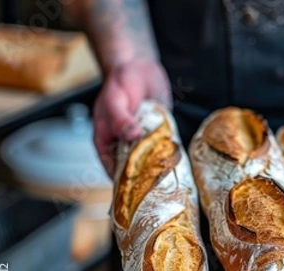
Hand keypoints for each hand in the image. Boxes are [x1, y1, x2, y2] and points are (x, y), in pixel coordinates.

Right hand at [93, 60, 171, 175]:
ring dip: (159, 167)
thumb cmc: (120, 83)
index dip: (122, 181)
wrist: (139, 67)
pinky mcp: (159, 134)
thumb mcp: (115, 100)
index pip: (112, 169)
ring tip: (169, 176)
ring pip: (150, 161)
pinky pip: (164, 148)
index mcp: (106, 141)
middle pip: (133, 169)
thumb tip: (131, 136)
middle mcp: (124, 144)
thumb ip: (121, 120)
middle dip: (144, 178)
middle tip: (157, 185)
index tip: (136, 190)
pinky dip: (169, 154)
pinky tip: (178, 161)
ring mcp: (142, 140)